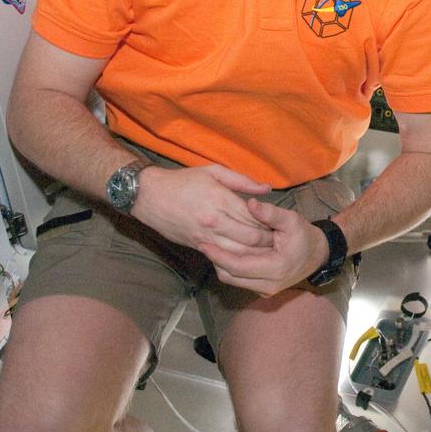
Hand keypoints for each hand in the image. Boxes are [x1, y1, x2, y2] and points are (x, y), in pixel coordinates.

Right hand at [132, 165, 274, 252]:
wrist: (149, 196)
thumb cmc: (183, 181)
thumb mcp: (213, 171)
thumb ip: (242, 181)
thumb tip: (267, 189)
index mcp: (220, 199)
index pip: (254, 216)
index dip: (270, 223)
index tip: (281, 226)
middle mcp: (214, 220)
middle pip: (250, 238)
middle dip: (268, 242)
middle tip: (280, 243)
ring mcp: (205, 235)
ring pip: (239, 252)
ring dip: (255, 254)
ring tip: (269, 253)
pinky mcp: (197, 245)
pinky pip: (222, 257)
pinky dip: (237, 259)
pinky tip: (248, 259)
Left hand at [197, 199, 330, 297]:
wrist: (317, 255)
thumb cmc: (304, 235)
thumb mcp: (291, 219)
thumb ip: (270, 213)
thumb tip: (251, 203)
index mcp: (276, 267)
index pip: (238, 266)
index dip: (219, 255)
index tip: (203, 243)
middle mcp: (269, 284)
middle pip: (231, 276)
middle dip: (216, 260)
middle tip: (202, 243)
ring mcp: (266, 290)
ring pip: (233, 281)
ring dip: (221, 265)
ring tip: (211, 247)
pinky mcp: (264, 291)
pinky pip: (240, 281)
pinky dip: (231, 269)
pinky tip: (225, 254)